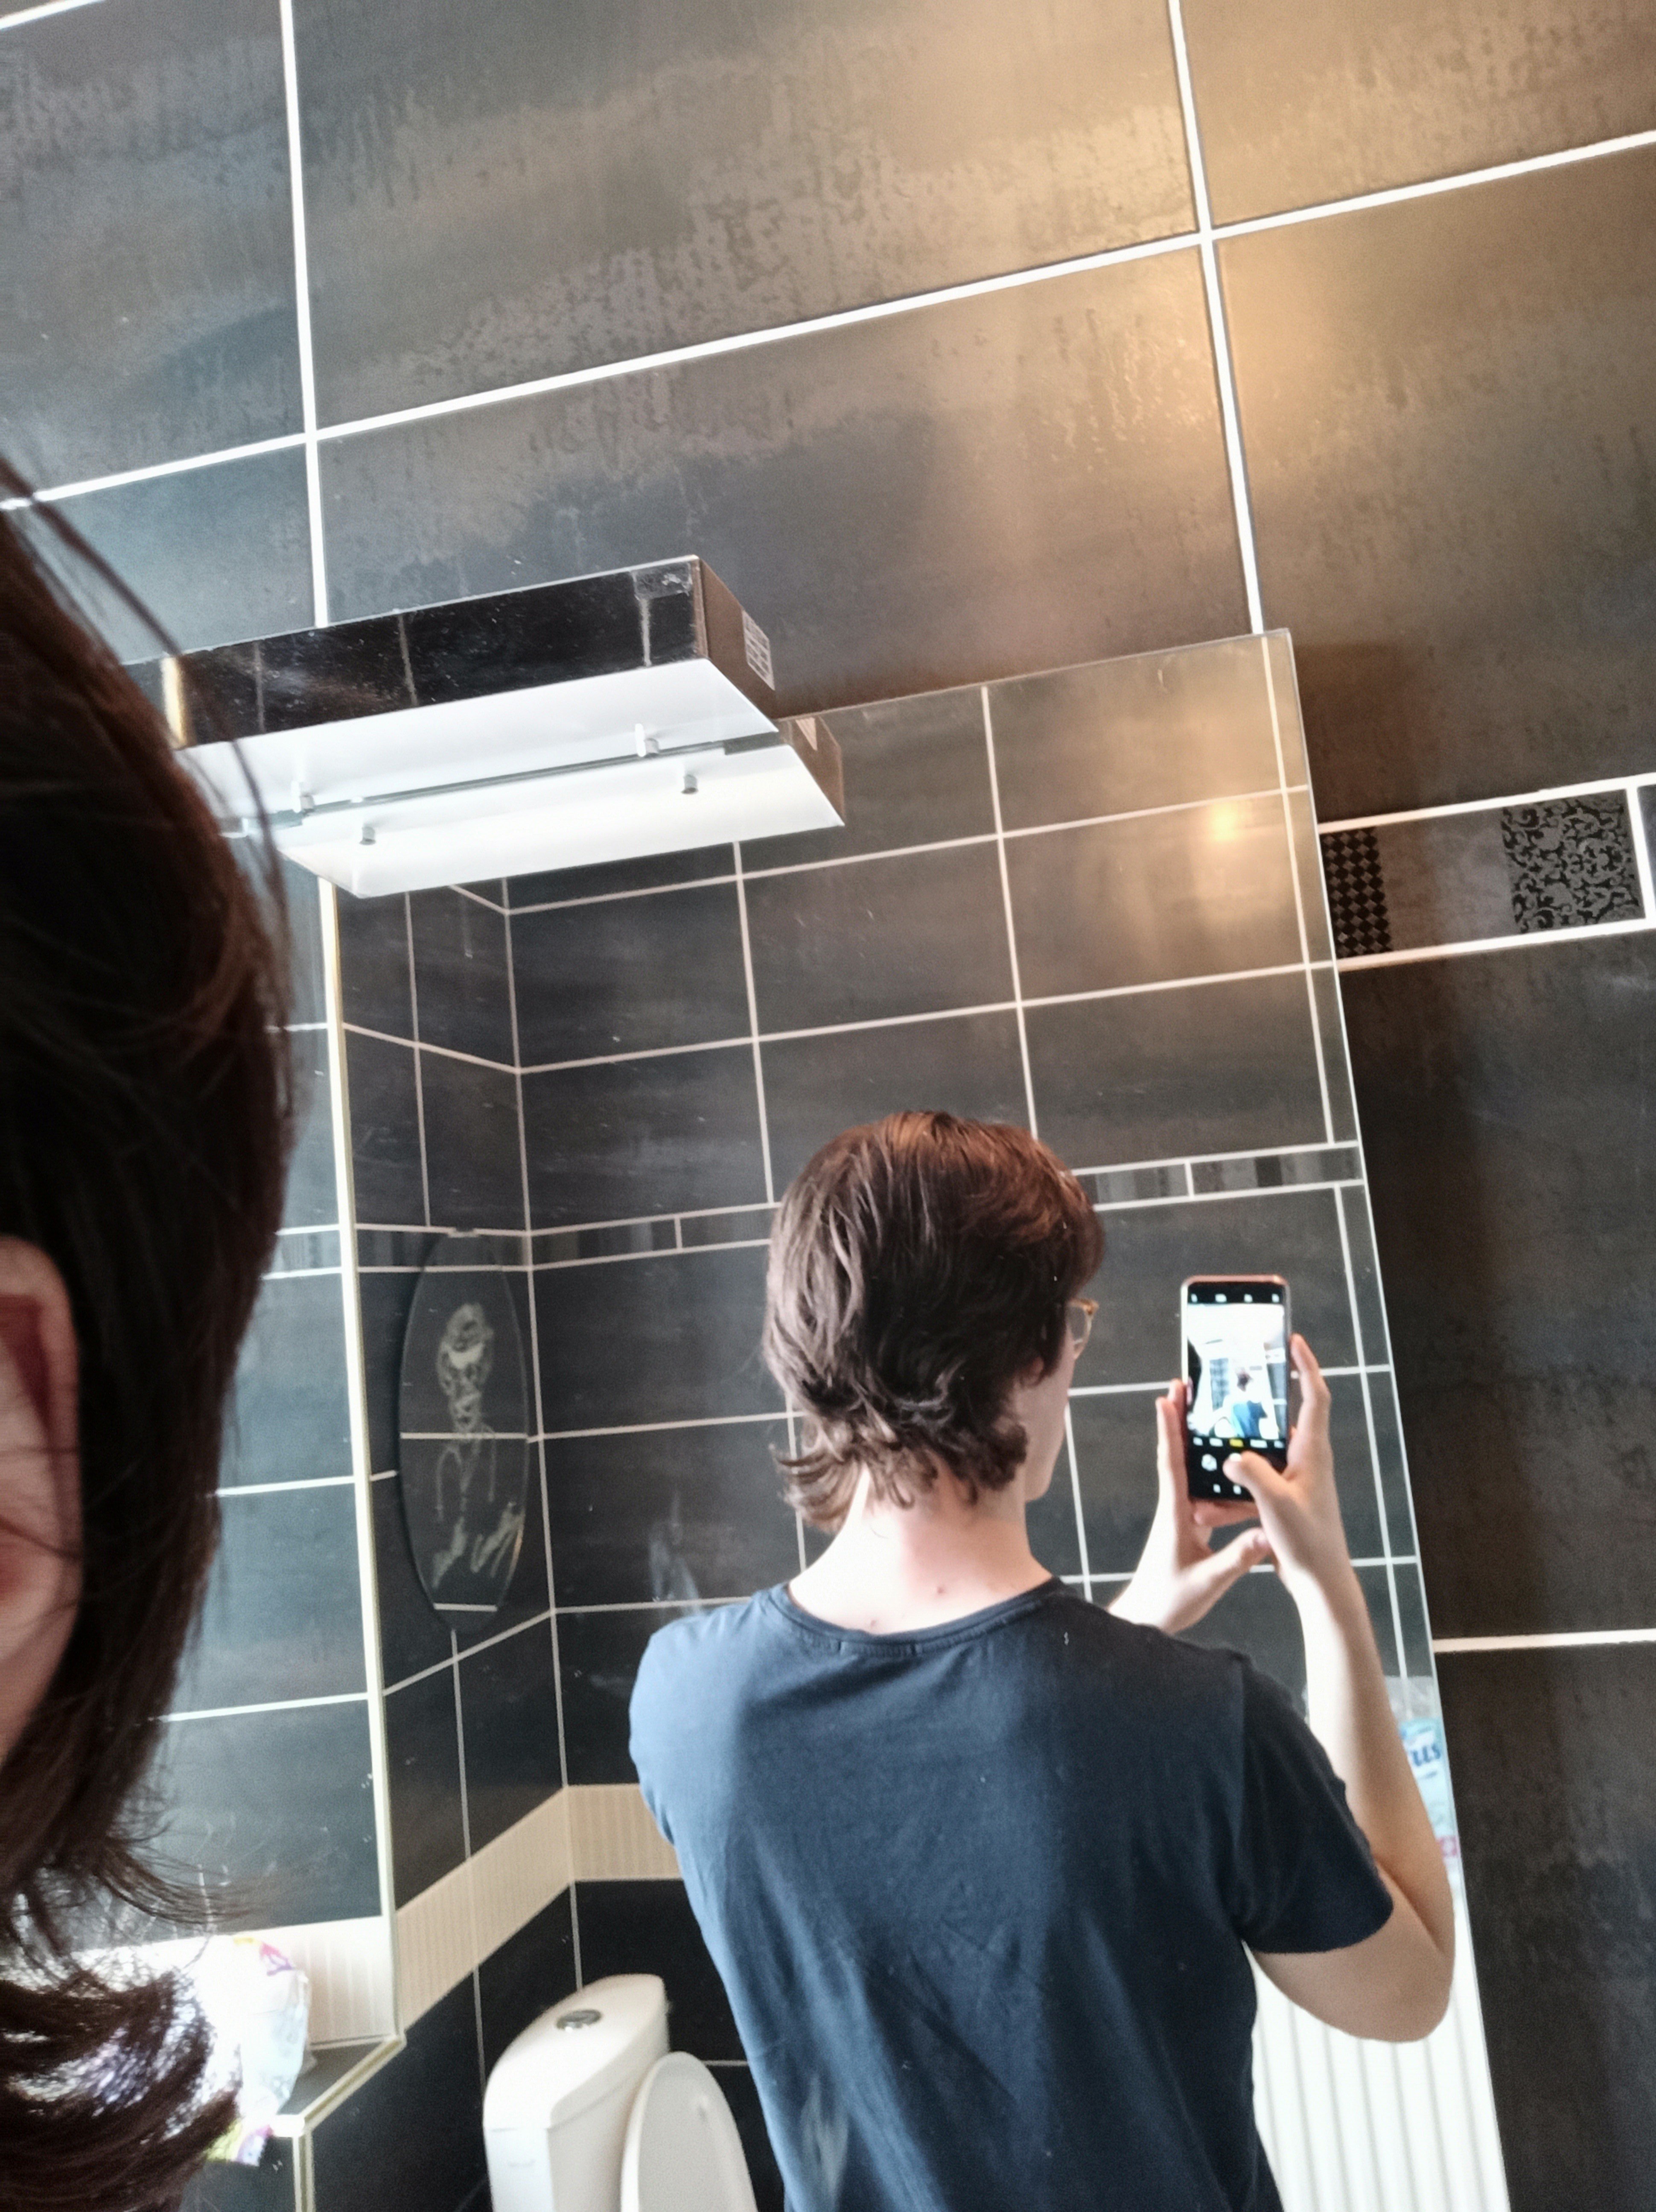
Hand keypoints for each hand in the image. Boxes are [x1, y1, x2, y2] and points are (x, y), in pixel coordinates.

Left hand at [1109, 1378, 1272, 1633]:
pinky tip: (1226, 1468)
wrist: (1147, 1618)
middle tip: (1184, 1386)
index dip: (1169, 1431)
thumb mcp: (1208, 1581)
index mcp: (1175, 1515)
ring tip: (1204, 1412)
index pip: (1171, 1464)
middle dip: (1180, 1420)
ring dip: (1194, 1442)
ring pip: (1188, 1471)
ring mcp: (1179, 1516)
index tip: (1166, 1398)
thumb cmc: (1169, 1600)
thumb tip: (1265, 1534)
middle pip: (1177, 1456)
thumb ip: (1236, 1558)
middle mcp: (1174, 1508)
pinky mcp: (1187, 1527)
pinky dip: (1209, 1473)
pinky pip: (1198, 1491)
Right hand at [1221, 1334, 1353, 1607]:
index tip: (1293, 1342)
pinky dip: (1236, 1482)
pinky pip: (1257, 1478)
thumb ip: (1252, 1474)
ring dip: (1241, 1449)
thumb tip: (1229, 1458)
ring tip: (1213, 1441)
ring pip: (1265, 1451)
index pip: (1314, 1397)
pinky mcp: (1285, 1499)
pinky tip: (1211, 1496)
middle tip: (1239, 1382)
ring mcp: (1297, 1480)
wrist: (1320, 1582)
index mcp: (1313, 1453)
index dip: (1306, 1366)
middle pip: (1286, 1417)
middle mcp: (1308, 1461)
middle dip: (1261, 1401)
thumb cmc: (1309, 1542)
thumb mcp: (1275, 1503)